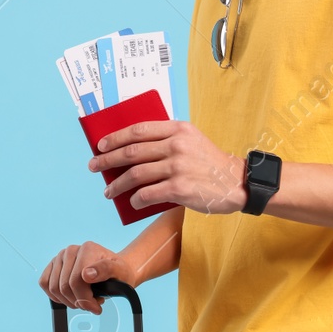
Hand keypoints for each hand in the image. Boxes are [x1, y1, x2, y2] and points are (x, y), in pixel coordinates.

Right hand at [38, 241, 134, 313]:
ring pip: (54, 288)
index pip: (76, 281)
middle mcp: (71, 250)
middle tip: (92, 304)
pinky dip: (55, 296)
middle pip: (65, 287)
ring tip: (84, 300)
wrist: (114, 269)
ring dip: (68, 301)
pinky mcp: (52, 265)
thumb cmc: (118, 272)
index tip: (96, 308)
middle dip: (78, 302)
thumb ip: (106, 270)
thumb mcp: (120, 271)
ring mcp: (60, 257)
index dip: (85, 300)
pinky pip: (44, 283)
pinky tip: (70, 297)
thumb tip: (86, 274)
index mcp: (87, 249)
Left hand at [89, 119, 247, 214]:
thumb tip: (130, 152)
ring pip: (135, 174)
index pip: (138, 130)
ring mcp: (177, 166)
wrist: (237, 182)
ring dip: (117, 185)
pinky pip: (147, 193)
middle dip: (108, 160)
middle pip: (132, 152)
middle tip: (94, 166)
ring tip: (108, 191)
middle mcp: (176, 145)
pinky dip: (136, 199)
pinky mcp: (179, 188)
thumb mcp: (191, 140)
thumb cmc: (209, 163)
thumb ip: (166, 140)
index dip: (116, 137)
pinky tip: (132, 202)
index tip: (101, 145)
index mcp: (178, 129)